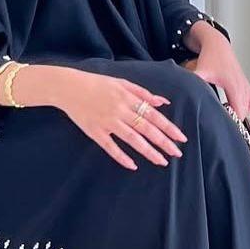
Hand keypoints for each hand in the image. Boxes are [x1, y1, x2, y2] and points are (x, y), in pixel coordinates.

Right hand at [10, 63, 186, 170]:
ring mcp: (108, 122)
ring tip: (161, 161)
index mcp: (128, 98)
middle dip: (163, 142)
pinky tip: (133, 166)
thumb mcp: (121, 82)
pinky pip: (110, 147)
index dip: (168, 127)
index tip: (181, 138)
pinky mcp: (95, 132)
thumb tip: (162, 102)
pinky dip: (122, 157)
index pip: (153, 115)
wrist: (68, 87)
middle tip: (177, 154)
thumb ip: (142, 93)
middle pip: (146, 129)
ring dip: (148, 151)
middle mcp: (120, 111)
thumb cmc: (96, 83)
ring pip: (132, 140)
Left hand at [182, 22, 249, 117]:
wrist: (217, 44)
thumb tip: (184, 94)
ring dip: (240, 114)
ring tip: (227, 117)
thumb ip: (194, 82)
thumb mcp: (200, 71)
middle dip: (235, 121)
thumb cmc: (210, 57)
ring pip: (249, 108)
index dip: (232, 121)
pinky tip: (235, 109)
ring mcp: (245, 86)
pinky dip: (246, 108)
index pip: (239, 112)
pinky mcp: (245, 85)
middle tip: (222, 124)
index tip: (223, 126)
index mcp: (233, 86)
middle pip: (244, 112)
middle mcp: (242, 87)